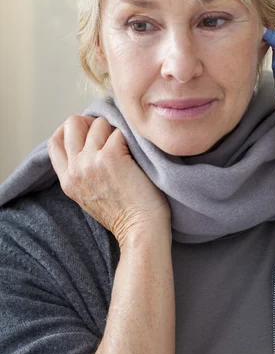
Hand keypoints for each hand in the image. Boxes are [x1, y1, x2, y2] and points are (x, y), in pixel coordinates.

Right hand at [47, 116, 170, 246]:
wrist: (141, 230)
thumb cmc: (125, 214)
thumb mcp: (88, 194)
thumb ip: (81, 171)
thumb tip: (88, 142)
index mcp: (67, 180)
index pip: (55, 142)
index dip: (71, 130)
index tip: (88, 132)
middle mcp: (75, 169)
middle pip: (72, 123)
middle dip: (92, 124)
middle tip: (109, 136)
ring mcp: (91, 161)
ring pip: (99, 124)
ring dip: (114, 132)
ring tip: (126, 152)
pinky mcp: (111, 155)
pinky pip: (120, 132)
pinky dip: (130, 139)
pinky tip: (136, 158)